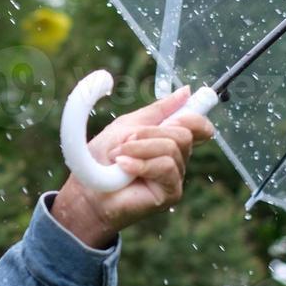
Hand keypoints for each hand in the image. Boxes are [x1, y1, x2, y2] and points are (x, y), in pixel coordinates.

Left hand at [51, 84, 215, 247]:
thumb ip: (157, 111)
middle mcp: (176, 159)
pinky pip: (166, 166)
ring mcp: (175, 177)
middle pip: (183, 134)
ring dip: (140, 147)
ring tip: (119, 156)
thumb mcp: (128, 126)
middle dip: (150, 133)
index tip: (176, 116)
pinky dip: (141, 163)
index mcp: (167, 140)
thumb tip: (185, 92)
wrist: (86, 190)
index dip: (195, 119)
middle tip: (124, 142)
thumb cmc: (101, 160)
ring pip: (172, 148)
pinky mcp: (171, 193)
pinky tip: (123, 167)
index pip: (198, 127)